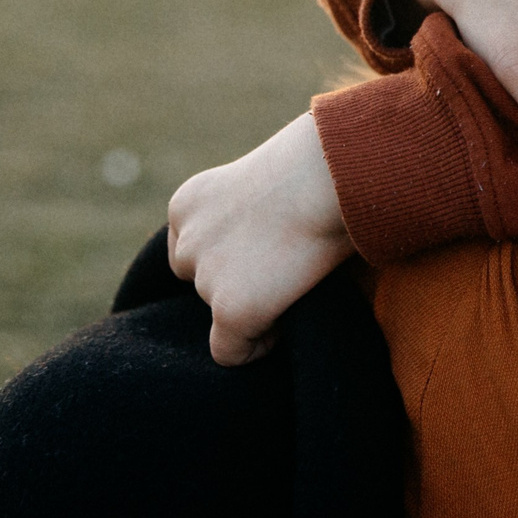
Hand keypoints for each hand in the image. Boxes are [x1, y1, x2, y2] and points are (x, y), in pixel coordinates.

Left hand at [166, 112, 351, 365]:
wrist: (332, 173)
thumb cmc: (322, 164)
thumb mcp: (268, 178)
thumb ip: (253, 209)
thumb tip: (275, 238)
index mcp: (189, 203)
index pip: (193, 248)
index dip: (230, 256)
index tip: (266, 253)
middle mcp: (186, 241)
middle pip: (200, 280)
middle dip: (236, 280)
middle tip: (283, 269)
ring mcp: (206, 278)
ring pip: (219, 312)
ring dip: (251, 306)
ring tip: (294, 284)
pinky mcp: (232, 310)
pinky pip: (229, 352)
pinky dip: (256, 346)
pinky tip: (285, 324)